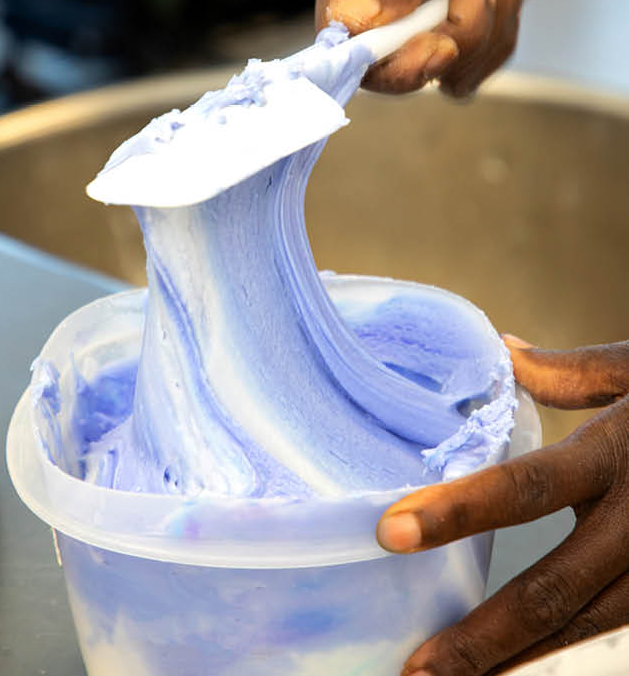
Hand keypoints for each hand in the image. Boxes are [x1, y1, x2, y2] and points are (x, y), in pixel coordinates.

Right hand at [316, 0, 564, 95]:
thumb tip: (351, 22)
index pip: (347, 47)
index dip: (388, 64)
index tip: (436, 43)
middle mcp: (383, 7)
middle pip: (398, 69)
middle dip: (455, 37)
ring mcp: (424, 19)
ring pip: (446, 72)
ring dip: (489, 25)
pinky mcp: (462, 27)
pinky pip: (478, 63)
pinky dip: (505, 25)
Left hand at [374, 334, 628, 674]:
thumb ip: (575, 373)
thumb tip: (504, 351)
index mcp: (622, 454)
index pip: (526, 487)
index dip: (458, 511)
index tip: (391, 531)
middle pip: (552, 589)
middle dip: (481, 636)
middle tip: (417, 669)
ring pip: (584, 625)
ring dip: (515, 657)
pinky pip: (615, 623)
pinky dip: (559, 647)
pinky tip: (509, 666)